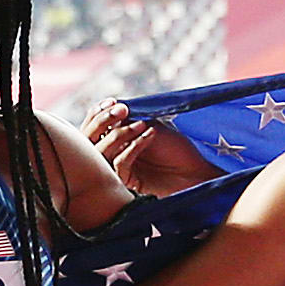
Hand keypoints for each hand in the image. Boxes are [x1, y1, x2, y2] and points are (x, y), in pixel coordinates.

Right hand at [85, 100, 220, 196]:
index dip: (98, 113)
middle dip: (103, 122)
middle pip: (88, 140)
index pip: (93, 127)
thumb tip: (106, 108)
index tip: (112, 101)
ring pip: (100, 152)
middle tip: (122, 110)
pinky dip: (132, 146)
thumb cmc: (176, 148)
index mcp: (114, 141)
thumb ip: (127, 118)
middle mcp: (112, 155)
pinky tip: (149, 135)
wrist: (196, 172)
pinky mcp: (127, 183)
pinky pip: (119, 163)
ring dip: (120, 134)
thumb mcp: (149, 125)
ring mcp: (118, 171)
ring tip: (142, 124)